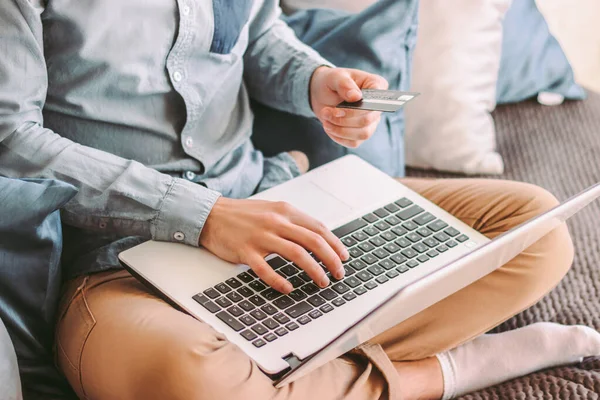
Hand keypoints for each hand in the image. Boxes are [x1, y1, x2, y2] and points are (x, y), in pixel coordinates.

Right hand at [199, 198, 349, 293]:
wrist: (211, 214)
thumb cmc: (243, 215)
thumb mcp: (272, 210)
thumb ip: (292, 221)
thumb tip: (317, 238)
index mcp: (285, 211)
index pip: (318, 228)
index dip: (335, 244)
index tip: (344, 257)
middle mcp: (276, 222)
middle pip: (313, 241)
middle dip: (331, 260)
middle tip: (338, 274)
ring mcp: (261, 236)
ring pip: (296, 254)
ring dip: (313, 270)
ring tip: (322, 282)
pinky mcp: (245, 251)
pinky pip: (265, 269)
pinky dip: (279, 280)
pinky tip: (288, 288)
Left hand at [310, 67, 387, 147]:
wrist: (322, 93)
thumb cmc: (332, 81)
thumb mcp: (335, 77)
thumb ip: (345, 84)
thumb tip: (356, 96)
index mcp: (377, 86)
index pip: (376, 102)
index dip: (357, 109)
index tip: (338, 108)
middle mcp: (377, 106)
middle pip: (367, 121)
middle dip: (344, 120)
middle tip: (326, 112)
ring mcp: (371, 121)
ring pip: (363, 134)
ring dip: (340, 130)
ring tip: (325, 119)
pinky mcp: (361, 133)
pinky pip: (354, 142)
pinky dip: (338, 137)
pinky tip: (329, 127)